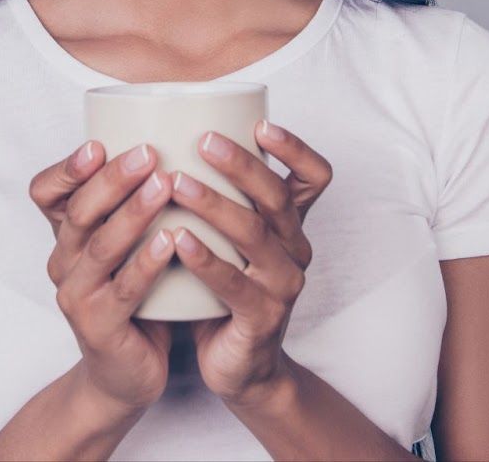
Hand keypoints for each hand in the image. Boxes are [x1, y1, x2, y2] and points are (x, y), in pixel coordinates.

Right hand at [28, 140, 177, 413]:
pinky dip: (147, 262)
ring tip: (164, 185)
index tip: (98, 142)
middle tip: (147, 153)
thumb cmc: (137, 295)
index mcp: (66, 235)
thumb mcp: (127, 244)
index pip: (46, 193)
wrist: (128, 373)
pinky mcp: (99, 327)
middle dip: (112, 179)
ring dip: (133, 213)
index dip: (67, 168)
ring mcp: (77, 296)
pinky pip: (125, 290)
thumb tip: (177, 136)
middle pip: (78, 212)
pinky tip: (171, 241)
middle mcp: (63, 261)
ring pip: (101, 246)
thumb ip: (136, 202)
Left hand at [166, 119, 332, 406]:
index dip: (295, 148)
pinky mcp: (262, 318)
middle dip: (241, 165)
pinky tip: (178, 240)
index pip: (314, 177)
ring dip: (214, 204)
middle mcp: (295, 249)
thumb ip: (221, 198)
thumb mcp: (233, 240)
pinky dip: (205, 259)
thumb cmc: (226, 289)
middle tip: (203, 140)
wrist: (239, 365)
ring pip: (254, 234)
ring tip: (176, 183)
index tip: (261, 122)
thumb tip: (173, 135)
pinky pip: (233, 283)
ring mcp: (282, 285)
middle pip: (277, 197)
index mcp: (291, 225)